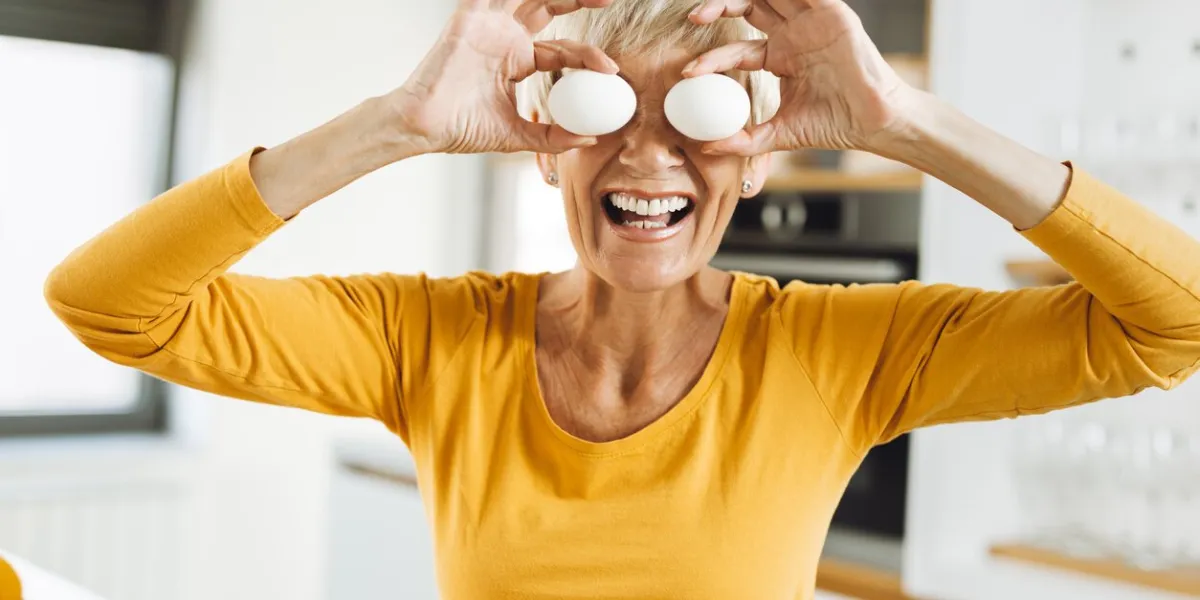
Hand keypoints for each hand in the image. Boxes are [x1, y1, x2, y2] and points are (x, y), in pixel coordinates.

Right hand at [390, 0, 616, 154]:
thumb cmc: (461, 129)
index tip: (611, 70)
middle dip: (579, 1)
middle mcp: (505, 38)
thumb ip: (552, 136)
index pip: (561, 50)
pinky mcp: (470, 16)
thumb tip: (589, 138)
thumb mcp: (517, 135)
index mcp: (517, 60)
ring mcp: (488, 24)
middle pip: (550, 8)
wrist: (424, 126)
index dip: (587, 57)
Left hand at [684, 0, 914, 155]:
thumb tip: (708, 147)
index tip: (689, 73)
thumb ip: (744, 140)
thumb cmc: (833, 125)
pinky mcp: (833, 14)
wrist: (872, 123)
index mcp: (780, 57)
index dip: (712, 59)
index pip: (737, 50)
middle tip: (694, 19)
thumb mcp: (779, 135)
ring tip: (713, 5)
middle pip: (749, 8)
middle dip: (719, 7)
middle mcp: (793, 35)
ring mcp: (813, 22)